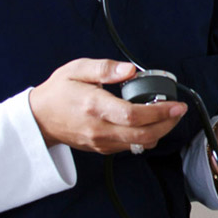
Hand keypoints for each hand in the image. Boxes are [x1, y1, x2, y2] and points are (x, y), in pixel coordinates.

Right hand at [28, 59, 186, 152]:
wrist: (39, 119)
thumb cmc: (58, 92)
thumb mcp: (77, 70)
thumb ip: (105, 69)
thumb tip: (129, 70)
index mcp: (95, 106)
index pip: (133, 115)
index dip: (159, 112)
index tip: (176, 104)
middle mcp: (99, 128)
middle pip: (143, 134)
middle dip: (167, 124)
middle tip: (179, 111)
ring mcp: (101, 142)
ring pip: (139, 144)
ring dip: (159, 132)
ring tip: (168, 116)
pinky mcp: (102, 149)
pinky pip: (130, 147)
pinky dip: (145, 137)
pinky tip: (150, 123)